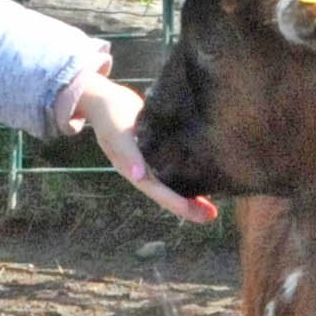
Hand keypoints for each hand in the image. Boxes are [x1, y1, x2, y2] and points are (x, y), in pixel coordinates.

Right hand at [70, 74, 216, 223]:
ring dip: (189, 198)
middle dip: (188, 207)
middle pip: (166, 194)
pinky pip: (172, 171)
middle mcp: (141, 171)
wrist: (103, 99)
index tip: (198, 212)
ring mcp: (148, 163)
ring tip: (211, 209)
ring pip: (170, 186)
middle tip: (212, 215)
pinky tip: (204, 182)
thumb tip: (137, 175)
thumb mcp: (115, 130)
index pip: (157, 191)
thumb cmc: (109, 112)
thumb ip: (126, 152)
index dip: (177, 203)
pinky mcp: (155, 152)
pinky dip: (187, 179)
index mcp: (131, 169)